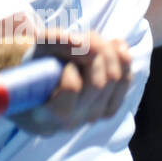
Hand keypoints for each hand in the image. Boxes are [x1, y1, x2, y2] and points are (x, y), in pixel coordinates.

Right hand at [11, 30, 133, 135]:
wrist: (40, 86)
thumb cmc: (35, 68)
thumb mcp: (37, 51)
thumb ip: (56, 43)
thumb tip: (82, 42)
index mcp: (45, 115)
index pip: (72, 87)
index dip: (71, 67)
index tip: (62, 61)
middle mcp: (71, 122)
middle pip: (98, 82)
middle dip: (94, 51)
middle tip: (83, 38)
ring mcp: (92, 117)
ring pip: (115, 78)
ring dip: (108, 51)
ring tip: (92, 41)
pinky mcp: (108, 109)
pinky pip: (126, 79)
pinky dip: (122, 58)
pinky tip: (111, 48)